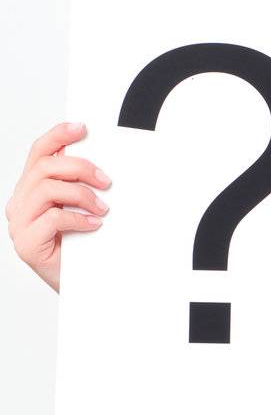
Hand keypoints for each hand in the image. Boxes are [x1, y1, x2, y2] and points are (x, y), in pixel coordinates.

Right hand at [6, 121, 111, 292]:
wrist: (82, 286)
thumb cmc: (81, 247)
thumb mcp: (81, 209)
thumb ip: (79, 186)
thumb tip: (100, 165)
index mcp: (31, 190)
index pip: (39, 153)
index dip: (58, 136)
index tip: (82, 128)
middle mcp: (20, 203)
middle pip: (45, 167)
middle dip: (80, 168)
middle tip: (106, 181)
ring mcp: (19, 223)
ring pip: (48, 189)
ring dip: (81, 194)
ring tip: (102, 208)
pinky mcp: (26, 243)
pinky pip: (52, 218)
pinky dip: (77, 218)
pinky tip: (92, 225)